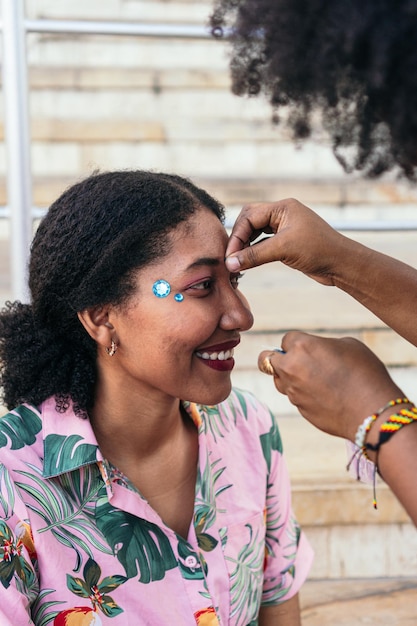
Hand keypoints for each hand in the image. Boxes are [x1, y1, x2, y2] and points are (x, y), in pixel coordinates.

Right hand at [226, 199, 347, 285]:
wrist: (342, 264)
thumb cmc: (319, 250)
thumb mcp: (283, 250)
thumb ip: (254, 255)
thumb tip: (230, 263)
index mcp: (282, 207)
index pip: (249, 216)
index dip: (237, 235)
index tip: (230, 255)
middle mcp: (282, 214)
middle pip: (249, 220)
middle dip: (238, 237)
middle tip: (231, 257)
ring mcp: (285, 227)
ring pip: (255, 232)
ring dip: (245, 245)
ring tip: (237, 261)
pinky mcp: (287, 242)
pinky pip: (263, 243)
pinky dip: (254, 251)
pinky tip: (248, 262)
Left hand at [258, 332, 403, 441]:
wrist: (373, 412)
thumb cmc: (365, 373)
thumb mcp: (348, 345)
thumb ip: (324, 345)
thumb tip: (316, 352)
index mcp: (301, 347)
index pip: (285, 339)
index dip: (297, 342)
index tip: (309, 347)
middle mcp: (290, 368)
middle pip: (266, 359)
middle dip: (277, 358)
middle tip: (295, 361)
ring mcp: (293, 392)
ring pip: (278, 381)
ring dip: (289, 378)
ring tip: (314, 380)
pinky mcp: (300, 410)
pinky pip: (295, 398)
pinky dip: (304, 395)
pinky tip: (325, 396)